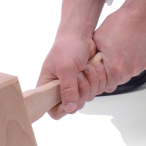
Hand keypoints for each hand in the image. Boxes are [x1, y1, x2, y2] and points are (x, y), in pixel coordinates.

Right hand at [37, 0, 107, 118]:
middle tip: (80, 75)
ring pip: (86, 98)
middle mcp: (60, 90)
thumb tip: (70, 109)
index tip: (72, 97)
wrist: (80, 34)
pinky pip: (95, 90)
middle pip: (74, 106)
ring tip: (86, 68)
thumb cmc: (67, 47)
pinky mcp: (86, 82)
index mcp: (48, 88)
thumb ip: (68, 89)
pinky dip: (98, 79)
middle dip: (81, 91)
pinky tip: (94, 67)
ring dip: (91, 83)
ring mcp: (74, 86)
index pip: (54, 111)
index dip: (63, 108)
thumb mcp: (66, 68)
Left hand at [92, 0, 145, 92]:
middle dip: (112, 73)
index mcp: (114, 68)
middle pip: (117, 81)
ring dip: (123, 67)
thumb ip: (93, 58)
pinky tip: (130, 48)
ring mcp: (140, 66)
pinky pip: (138, 67)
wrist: (141, 12)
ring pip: (128, 74)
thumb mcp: (98, 39)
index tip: (100, 70)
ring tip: (121, 50)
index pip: (104, 86)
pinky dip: (134, 61)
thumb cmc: (121, 22)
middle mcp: (129, 70)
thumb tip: (88, 66)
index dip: (100, 79)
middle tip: (110, 59)